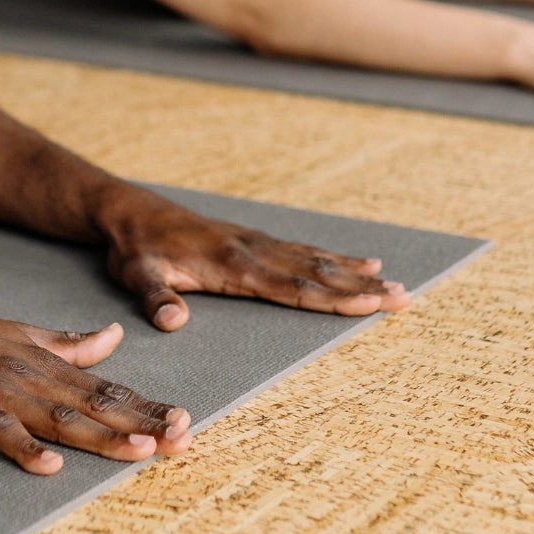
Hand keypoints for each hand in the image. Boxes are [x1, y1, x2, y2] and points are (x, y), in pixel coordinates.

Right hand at [0, 286, 190, 473]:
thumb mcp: (20, 334)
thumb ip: (69, 343)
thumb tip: (114, 337)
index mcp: (46, 364)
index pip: (106, 388)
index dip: (145, 406)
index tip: (185, 421)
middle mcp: (31, 377)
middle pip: (94, 404)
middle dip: (139, 422)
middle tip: (181, 437)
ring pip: (57, 418)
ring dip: (100, 435)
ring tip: (139, 449)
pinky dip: (22, 447)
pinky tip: (48, 464)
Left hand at [103, 200, 408, 330]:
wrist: (130, 212)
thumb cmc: (135, 249)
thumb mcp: (137, 274)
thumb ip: (156, 297)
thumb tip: (173, 321)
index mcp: (234, 265)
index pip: (293, 287)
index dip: (333, 298)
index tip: (369, 302)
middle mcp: (254, 251)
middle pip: (317, 273)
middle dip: (361, 288)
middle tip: (404, 297)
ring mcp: (257, 243)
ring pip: (316, 260)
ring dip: (356, 274)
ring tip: (395, 284)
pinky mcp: (253, 239)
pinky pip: (302, 250)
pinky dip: (334, 257)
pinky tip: (357, 262)